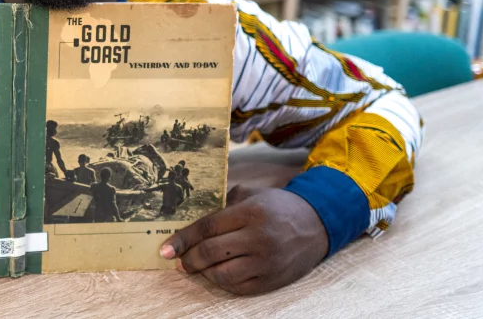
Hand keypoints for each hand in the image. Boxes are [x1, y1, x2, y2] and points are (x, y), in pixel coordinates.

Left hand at [159, 186, 327, 295]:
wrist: (318, 223)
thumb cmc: (278, 206)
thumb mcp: (253, 195)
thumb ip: (224, 204)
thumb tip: (192, 220)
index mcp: (250, 212)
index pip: (208, 227)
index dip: (183, 239)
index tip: (165, 249)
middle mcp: (258, 238)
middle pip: (212, 252)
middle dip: (188, 259)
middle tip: (176, 260)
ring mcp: (267, 262)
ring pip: (223, 274)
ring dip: (203, 273)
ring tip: (195, 267)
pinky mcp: (273, 280)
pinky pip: (240, 287)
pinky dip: (223, 283)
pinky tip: (217, 274)